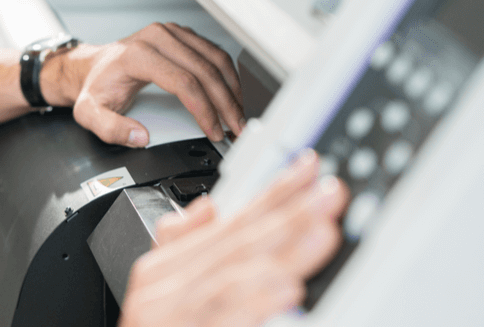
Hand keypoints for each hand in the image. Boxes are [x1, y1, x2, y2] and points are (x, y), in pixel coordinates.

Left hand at [44, 23, 243, 146]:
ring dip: (232, 89)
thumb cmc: (96, 87)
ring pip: (215, 58)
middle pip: (205, 69)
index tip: (213, 130)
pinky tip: (231, 95)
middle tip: (235, 127)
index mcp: (137, 54)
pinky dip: (227, 76)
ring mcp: (171, 33)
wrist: (93, 67)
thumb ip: (111, 129)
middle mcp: (157, 37)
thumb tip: (140, 136)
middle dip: (225, 103)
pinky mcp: (181, 36)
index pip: (183, 81)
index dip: (203, 109)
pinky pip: (213, 53)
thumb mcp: (90, 113)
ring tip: (237, 115)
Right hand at [119, 151, 348, 326]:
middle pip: (235, 243)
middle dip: (288, 214)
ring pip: (234, 275)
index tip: (310, 171)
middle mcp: (165, 288)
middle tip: (329, 194)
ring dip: (281, 251)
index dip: (272, 192)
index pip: (228, 221)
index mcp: (164, 268)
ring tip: (321, 231)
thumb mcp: (153, 290)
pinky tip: (287, 289)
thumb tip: (208, 207)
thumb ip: (179, 245)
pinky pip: (222, 318)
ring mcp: (172, 315)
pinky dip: (255, 304)